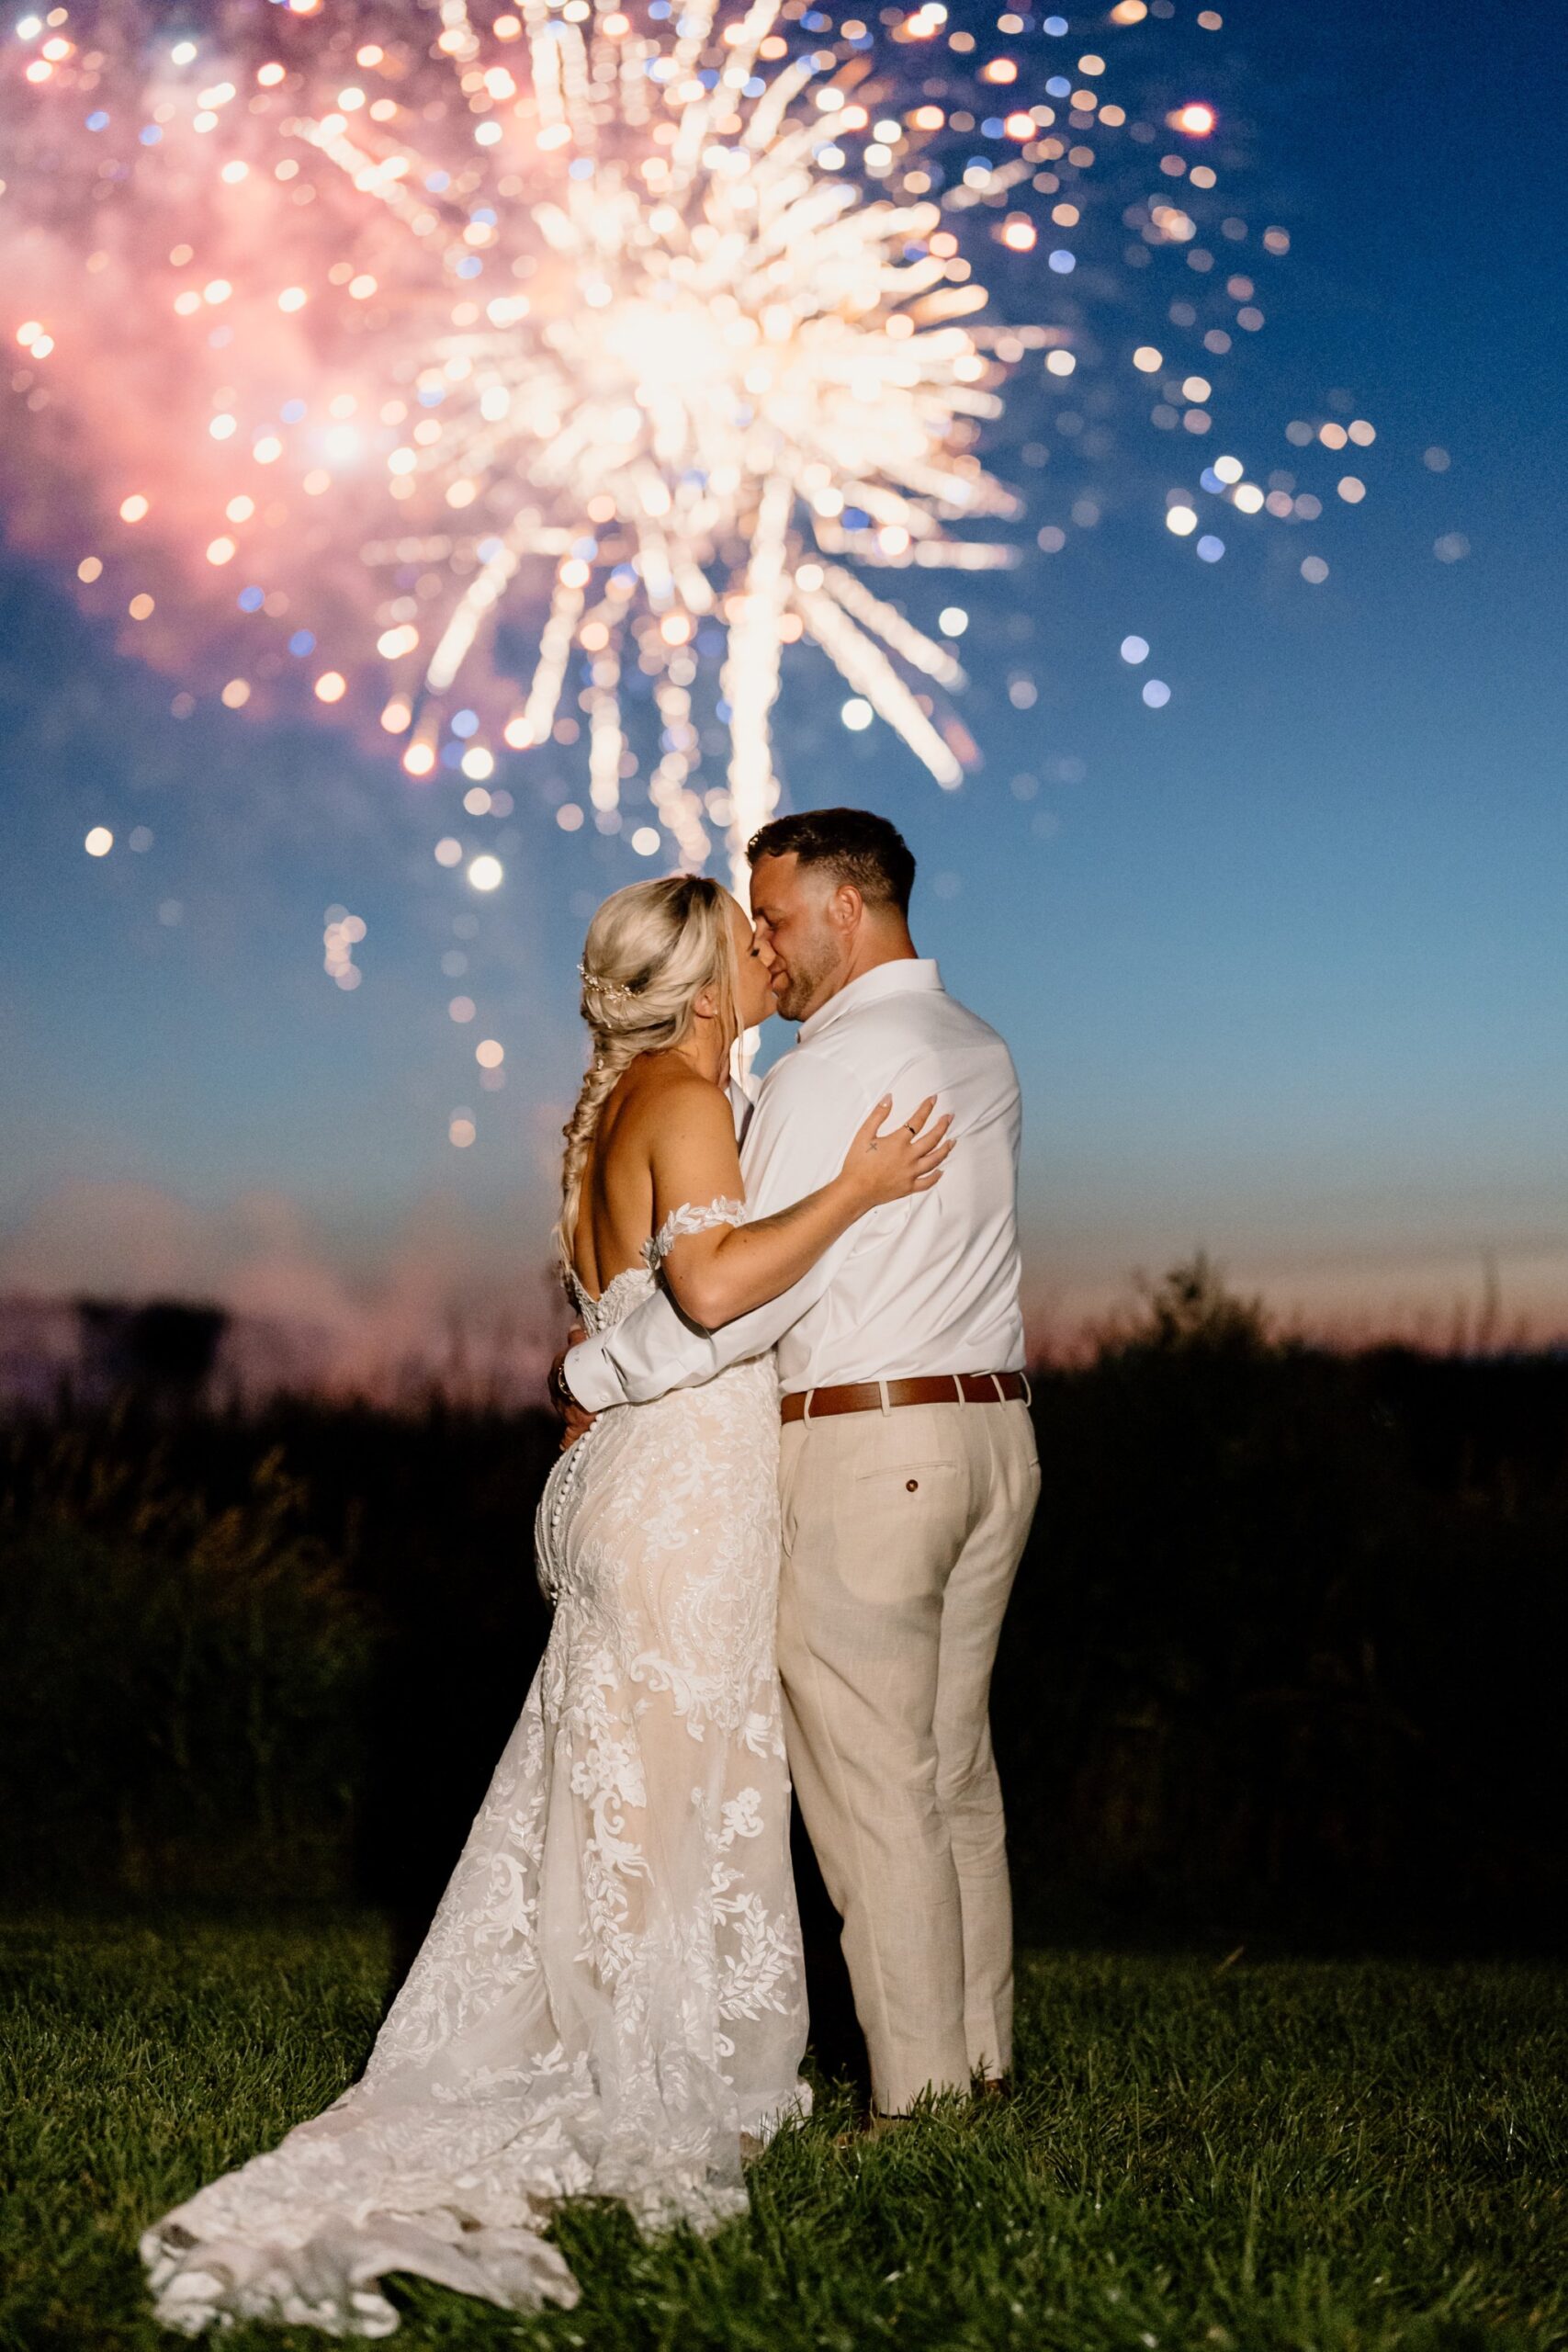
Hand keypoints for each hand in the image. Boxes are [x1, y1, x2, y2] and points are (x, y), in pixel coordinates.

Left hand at [549, 1329, 596, 1451]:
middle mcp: (556, 1394)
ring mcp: (564, 1410)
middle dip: (571, 1398)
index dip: (569, 1381)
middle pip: (563, 1397)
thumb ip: (575, 1336)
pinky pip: (568, 1436)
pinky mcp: (574, 1424)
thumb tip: (574, 1324)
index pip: (561, 1379)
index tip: (576, 1383)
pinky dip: (567, 1442)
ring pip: (566, 1412)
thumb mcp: (578, 1345)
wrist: (583, 1378)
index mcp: (556, 1375)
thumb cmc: (581, 1360)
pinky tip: (564, 1447)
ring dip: (573, 1414)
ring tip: (584, 1418)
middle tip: (583, 1399)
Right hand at [840, 1094, 953, 1209]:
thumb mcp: (864, 1134)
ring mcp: (911, 1173)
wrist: (855, 1190)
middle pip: (932, 1139)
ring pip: (935, 1160)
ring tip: (953, 1141)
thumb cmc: (857, 1163)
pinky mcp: (909, 1187)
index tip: (933, 1099)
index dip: (927, 1108)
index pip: (917, 1121)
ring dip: (945, 1149)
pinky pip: (927, 1182)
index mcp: (898, 1142)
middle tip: (949, 1117)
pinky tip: (941, 1171)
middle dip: (943, 1126)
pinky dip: (936, 1177)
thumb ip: (878, 1115)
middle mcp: (909, 1157)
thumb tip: (889, 1098)